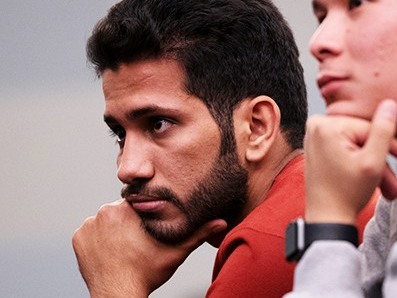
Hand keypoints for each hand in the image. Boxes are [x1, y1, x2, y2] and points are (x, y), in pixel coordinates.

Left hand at [72, 199, 226, 296]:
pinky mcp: (78, 238)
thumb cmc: (147, 272)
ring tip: (124, 247)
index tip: (148, 230)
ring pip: (106, 220)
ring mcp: (89, 225)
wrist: (118, 294)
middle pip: (121, 210)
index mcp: (129, 208)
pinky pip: (90, 232)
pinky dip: (98, 239)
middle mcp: (105, 211)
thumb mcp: (177, 251)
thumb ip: (198, 233)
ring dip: (113, 229)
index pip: (139, 203)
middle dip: (129, 222)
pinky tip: (110, 252)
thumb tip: (221, 223)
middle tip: (138, 241)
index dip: (145, 216)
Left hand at [304, 99, 396, 224]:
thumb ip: (384, 131)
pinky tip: (376, 183)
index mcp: (326, 125)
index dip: (392, 147)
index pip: (370, 129)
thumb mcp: (373, 162)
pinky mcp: (318, 146)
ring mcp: (316, 136)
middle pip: (363, 138)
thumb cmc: (346, 195)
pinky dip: (361, 165)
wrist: (327, 221)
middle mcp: (317, 125)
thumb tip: (390, 103)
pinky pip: (348, 150)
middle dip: (382, 162)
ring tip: (390, 191)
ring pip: (358, 146)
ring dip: (375, 167)